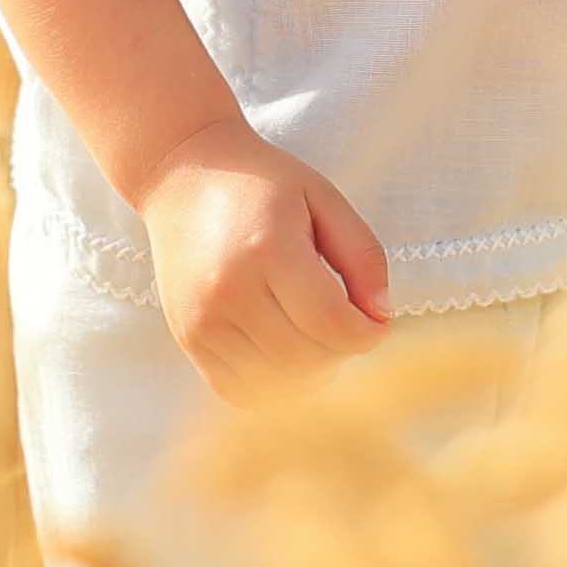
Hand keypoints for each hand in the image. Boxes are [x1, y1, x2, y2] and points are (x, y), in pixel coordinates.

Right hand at [130, 121, 393, 404]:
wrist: (184, 176)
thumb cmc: (264, 185)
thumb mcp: (324, 200)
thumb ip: (363, 255)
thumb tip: (382, 316)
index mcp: (269, 250)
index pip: (332, 324)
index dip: (366, 334)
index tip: (376, 323)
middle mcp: (230, 291)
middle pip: (306, 358)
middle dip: (339, 352)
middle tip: (345, 325)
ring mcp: (203, 320)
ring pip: (274, 382)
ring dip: (308, 371)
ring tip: (315, 337)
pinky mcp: (188, 338)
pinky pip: (237, 389)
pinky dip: (270, 385)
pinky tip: (283, 352)